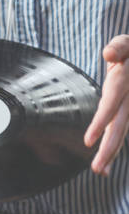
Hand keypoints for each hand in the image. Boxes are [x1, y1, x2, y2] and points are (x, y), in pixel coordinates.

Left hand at [84, 35, 128, 175]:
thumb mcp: (126, 42)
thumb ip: (119, 47)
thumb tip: (108, 55)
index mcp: (125, 81)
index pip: (112, 103)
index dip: (101, 122)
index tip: (88, 142)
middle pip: (119, 125)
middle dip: (109, 148)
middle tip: (96, 170)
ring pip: (122, 129)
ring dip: (111, 151)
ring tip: (99, 171)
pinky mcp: (128, 109)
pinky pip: (120, 127)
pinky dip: (113, 144)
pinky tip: (105, 163)